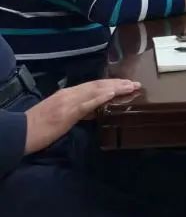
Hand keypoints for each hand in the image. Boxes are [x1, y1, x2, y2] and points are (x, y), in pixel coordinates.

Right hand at [24, 79, 140, 154]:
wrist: (20, 133)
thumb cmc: (39, 127)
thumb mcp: (61, 116)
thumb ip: (78, 111)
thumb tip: (94, 112)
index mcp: (67, 94)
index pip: (93, 86)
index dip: (111, 84)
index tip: (125, 83)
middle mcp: (70, 94)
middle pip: (98, 85)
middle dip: (118, 84)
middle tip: (135, 84)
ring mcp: (68, 102)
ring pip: (96, 91)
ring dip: (115, 88)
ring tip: (130, 87)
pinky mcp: (67, 112)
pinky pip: (87, 103)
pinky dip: (100, 97)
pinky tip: (112, 94)